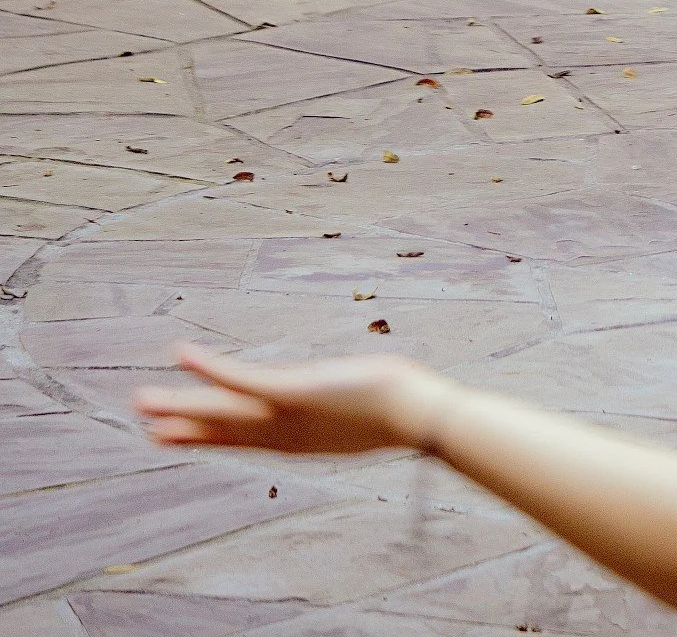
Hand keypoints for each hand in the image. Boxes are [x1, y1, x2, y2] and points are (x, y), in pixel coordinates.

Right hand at [134, 344, 445, 456]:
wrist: (417, 416)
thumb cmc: (402, 409)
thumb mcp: (368, 411)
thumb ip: (356, 407)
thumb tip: (367, 395)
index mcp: (295, 437)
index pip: (240, 438)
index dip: (204, 437)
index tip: (172, 436)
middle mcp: (281, 431)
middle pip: (222, 429)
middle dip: (182, 426)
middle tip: (144, 424)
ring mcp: (283, 413)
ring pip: (220, 410)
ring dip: (180, 403)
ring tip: (143, 401)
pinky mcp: (290, 390)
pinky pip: (242, 379)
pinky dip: (210, 368)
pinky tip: (182, 354)